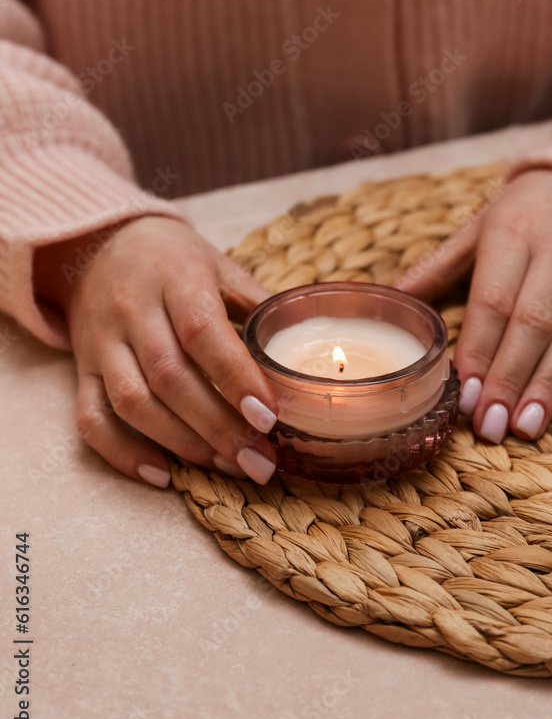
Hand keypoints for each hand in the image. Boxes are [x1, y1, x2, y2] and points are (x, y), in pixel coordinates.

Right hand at [34, 216, 278, 485]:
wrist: (99, 244)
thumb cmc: (174, 260)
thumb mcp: (219, 266)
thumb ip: (257, 307)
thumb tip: (303, 353)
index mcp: (175, 277)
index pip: (200, 330)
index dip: (234, 376)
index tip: (269, 417)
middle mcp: (132, 309)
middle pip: (169, 376)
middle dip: (218, 427)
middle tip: (260, 462)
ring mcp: (101, 342)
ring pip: (133, 402)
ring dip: (182, 443)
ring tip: (228, 466)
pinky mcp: (82, 368)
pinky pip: (91, 418)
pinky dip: (123, 453)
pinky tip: (163, 475)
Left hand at [395, 169, 551, 442]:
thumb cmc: (526, 212)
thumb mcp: (479, 227)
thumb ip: (437, 266)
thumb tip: (390, 295)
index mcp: (513, 233)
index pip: (493, 300)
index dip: (478, 350)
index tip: (462, 394)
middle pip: (533, 323)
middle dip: (509, 379)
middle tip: (489, 425)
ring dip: (548, 384)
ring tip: (525, 426)